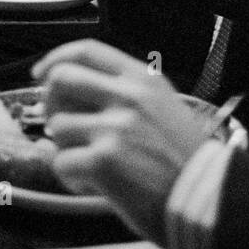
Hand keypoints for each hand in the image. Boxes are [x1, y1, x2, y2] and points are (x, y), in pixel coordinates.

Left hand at [34, 40, 212, 240]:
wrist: (207, 198)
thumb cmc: (185, 160)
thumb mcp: (163, 106)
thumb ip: (124, 93)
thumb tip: (71, 95)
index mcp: (142, 79)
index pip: (86, 50)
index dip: (56, 59)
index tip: (42, 73)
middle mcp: (128, 97)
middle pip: (61, 79)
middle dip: (51, 103)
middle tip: (61, 126)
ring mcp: (115, 127)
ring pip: (59, 126)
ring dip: (66, 149)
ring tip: (92, 166)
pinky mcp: (104, 161)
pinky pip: (62, 163)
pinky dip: (72, 178)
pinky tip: (94, 185)